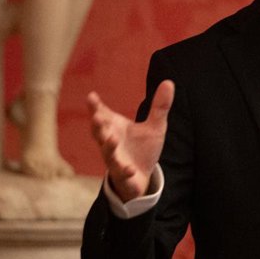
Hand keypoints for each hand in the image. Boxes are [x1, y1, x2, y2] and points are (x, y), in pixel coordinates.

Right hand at [87, 83, 173, 201]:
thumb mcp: (155, 126)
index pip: (102, 115)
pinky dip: (125, 171)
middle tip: (96, 116)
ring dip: (108, 146)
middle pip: (100, 133)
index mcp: (114, 128)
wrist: (142, 177)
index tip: (91, 97)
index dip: (95, 106)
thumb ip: (159, 107)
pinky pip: (122, 173)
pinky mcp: (123, 175)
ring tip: (111, 138)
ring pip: (108, 153)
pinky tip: (131, 169)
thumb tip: (169, 82)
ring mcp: (115, 159)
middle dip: (98, 125)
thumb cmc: (142, 148)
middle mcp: (110, 142)